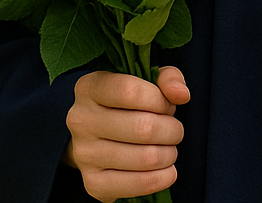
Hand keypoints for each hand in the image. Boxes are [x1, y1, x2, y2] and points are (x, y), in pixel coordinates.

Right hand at [64, 66, 188, 201]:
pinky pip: (140, 184)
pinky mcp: (94, 183)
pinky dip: (163, 177)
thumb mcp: (145, 81)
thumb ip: (167, 78)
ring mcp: (84, 154)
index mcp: (89, 87)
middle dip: (172, 130)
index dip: (159, 101)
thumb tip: (181, 94)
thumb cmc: (127, 105)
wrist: (97, 139)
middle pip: (143, 127)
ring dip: (169, 153)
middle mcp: (80, 120)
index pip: (130, 92)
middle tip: (174, 131)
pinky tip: (166, 170)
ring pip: (146, 157)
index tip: (167, 106)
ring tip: (168, 149)